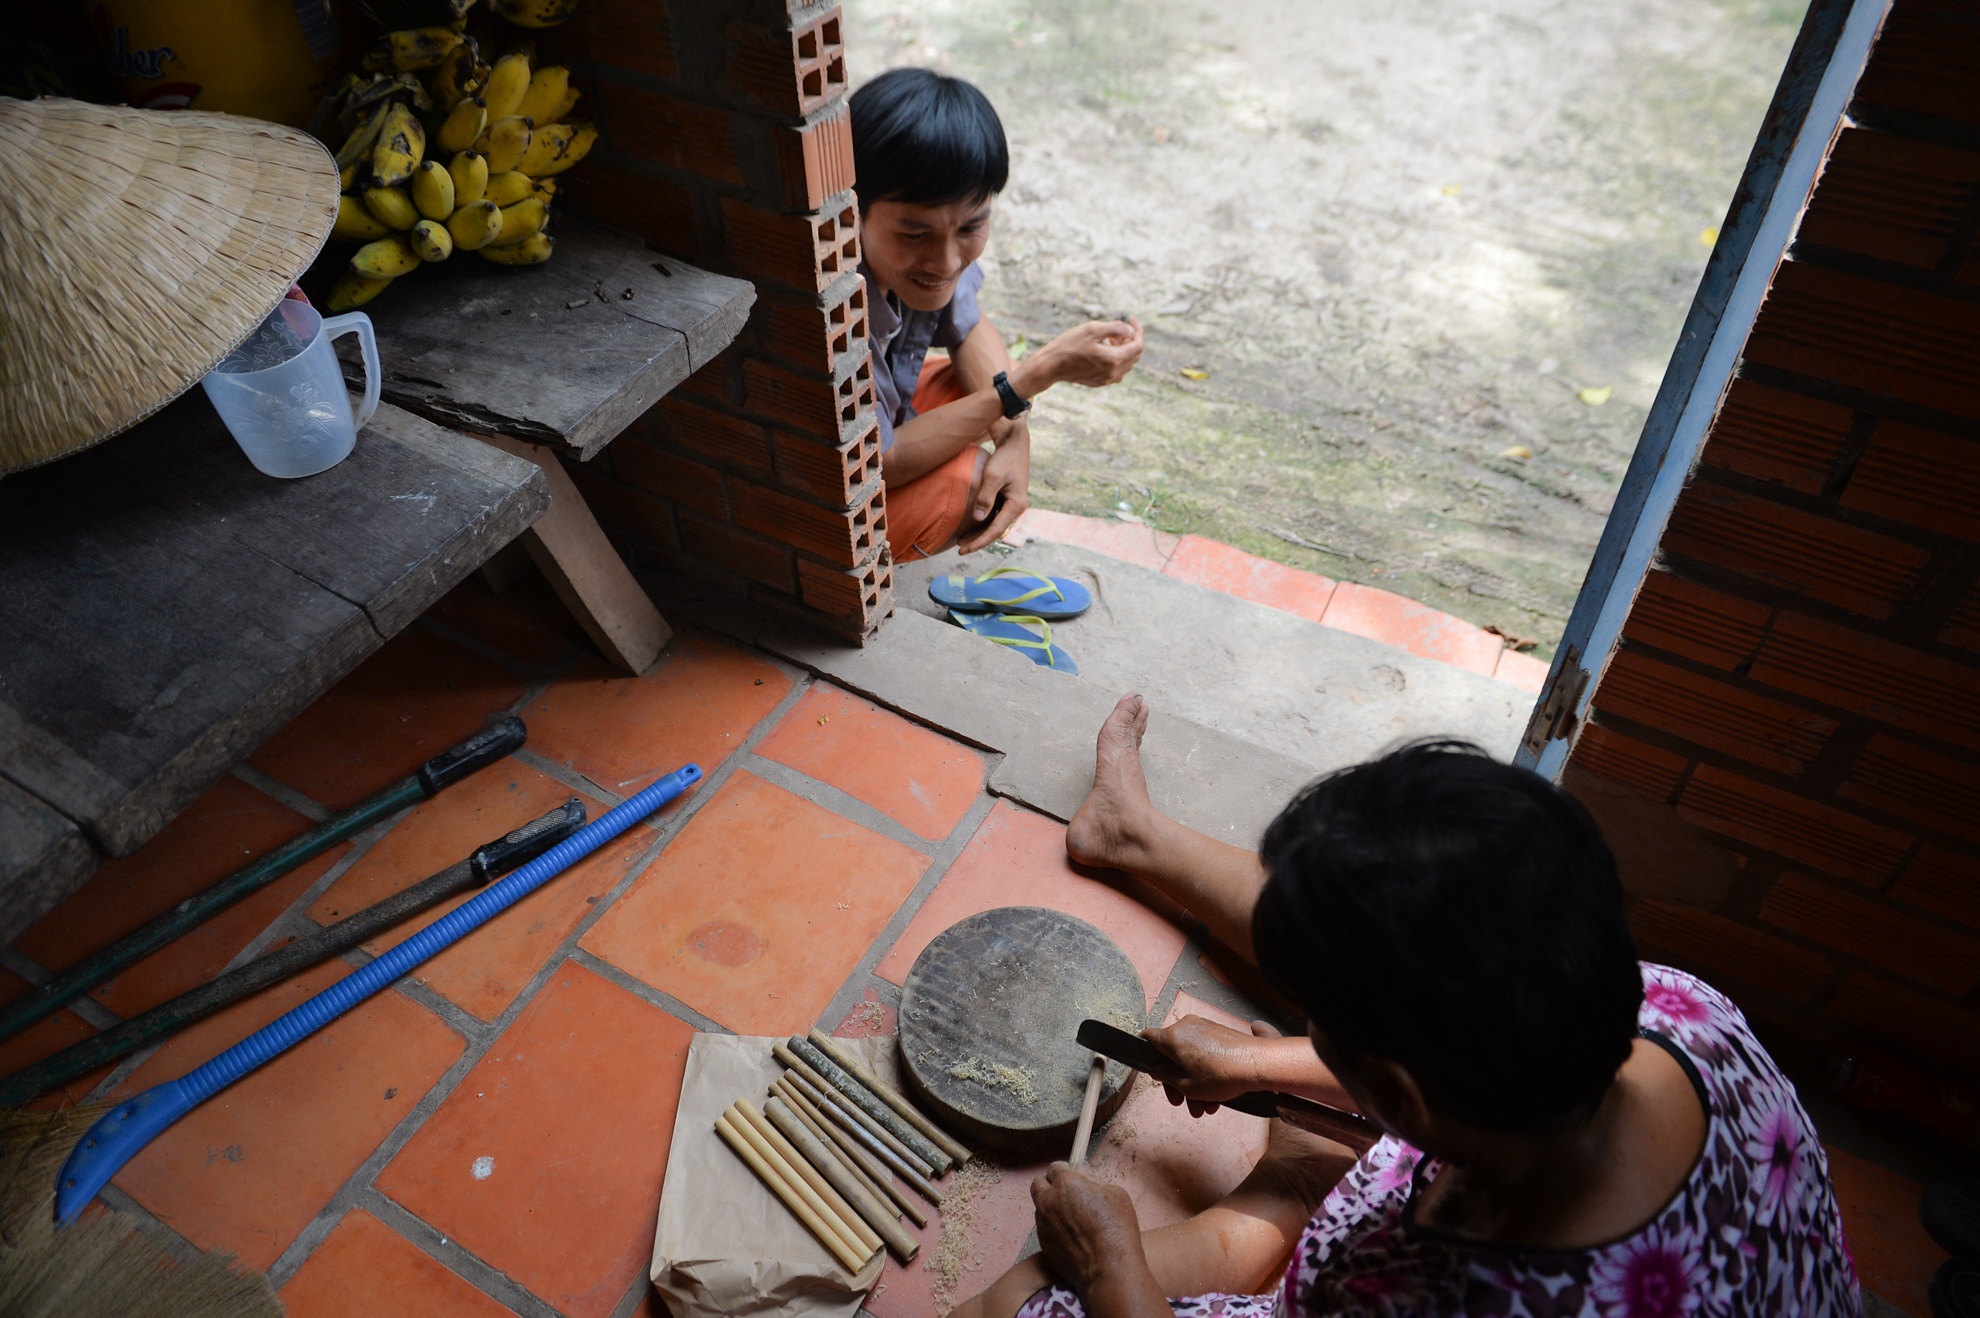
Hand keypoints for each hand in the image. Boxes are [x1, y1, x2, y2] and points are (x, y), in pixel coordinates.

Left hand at [956, 425, 1029, 553]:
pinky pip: (994, 516)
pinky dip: (982, 523)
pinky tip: (970, 526)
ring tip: (962, 541)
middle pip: (995, 531)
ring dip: (979, 534)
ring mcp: (1012, 504)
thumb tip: (977, 519)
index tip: (963, 549)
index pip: (995, 530)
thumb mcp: (993, 476)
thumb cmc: (1004, 458)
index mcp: (1016, 505)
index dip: (979, 541)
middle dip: (977, 541)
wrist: (1015, 444)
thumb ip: (985, 497)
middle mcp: (1016, 508)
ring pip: (994, 525)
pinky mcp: (1007, 499)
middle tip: (959, 549)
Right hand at [1021, 319, 1143, 391]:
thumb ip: (1116, 328)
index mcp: (1114, 360)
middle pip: (1134, 355)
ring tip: (1110, 337)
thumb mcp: (1092, 329)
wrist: (1050, 366)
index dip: (1138, 331)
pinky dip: (1116, 357)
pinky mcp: (1100, 382)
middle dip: (1132, 339)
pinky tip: (1103, 348)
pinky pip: (1116, 370)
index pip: (1138, 346)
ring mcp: (1107, 380)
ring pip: (1126, 363)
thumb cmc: (1068, 345)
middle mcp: (1113, 373)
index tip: (1132, 319)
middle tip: (1121, 327)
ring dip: (1124, 349)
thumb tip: (1130, 330)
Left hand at [1031, 1163, 1153, 1298]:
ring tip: (1071, 1217)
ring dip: (1051, 1206)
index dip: (1065, 1171)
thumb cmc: (1116, 1228)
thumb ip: (1093, 1179)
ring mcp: (1043, 1222)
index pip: (1055, 1168)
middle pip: (1038, 1183)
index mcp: (1066, 1183)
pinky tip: (1070, 1234)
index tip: (1074, 1178)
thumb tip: (1081, 1171)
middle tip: (1068, 1194)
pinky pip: (1043, 1226)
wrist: (1107, 1268)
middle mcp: (1049, 1200)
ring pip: (1040, 1206)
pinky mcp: (1042, 1242)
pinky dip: (1053, 1225)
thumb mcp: (1114, 1194)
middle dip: (1050, 1185)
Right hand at [1141, 1016, 1282, 1113]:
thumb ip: (1166, 1077)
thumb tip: (1158, 1070)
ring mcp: (1205, 1027)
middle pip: (1172, 1055)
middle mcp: (1187, 1027)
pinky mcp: (1220, 1033)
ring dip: (1194, 1083)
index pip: (1148, 1039)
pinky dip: (1206, 1072)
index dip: (1146, 1056)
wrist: (1256, 1064)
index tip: (1153, 1072)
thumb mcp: (1187, 1085)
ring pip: (1190, 1057)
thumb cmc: (1221, 1074)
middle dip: (1177, 1082)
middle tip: (1183, 1102)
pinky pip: (1205, 1052)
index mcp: (1173, 1036)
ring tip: (1206, 1106)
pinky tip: (1215, 1095)